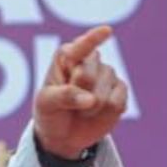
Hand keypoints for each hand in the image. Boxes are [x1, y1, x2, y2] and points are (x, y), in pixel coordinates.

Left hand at [34, 26, 128, 159]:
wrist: (64, 135)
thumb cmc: (50, 112)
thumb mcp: (46, 104)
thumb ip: (64, 96)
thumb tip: (91, 99)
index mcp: (67, 55)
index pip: (81, 46)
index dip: (93, 39)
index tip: (107, 31)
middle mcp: (90, 60)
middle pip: (87, 76)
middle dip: (76, 95)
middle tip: (69, 103)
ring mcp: (108, 74)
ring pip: (103, 94)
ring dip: (90, 109)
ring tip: (81, 110)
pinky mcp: (120, 90)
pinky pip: (117, 103)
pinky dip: (105, 114)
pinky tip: (97, 113)